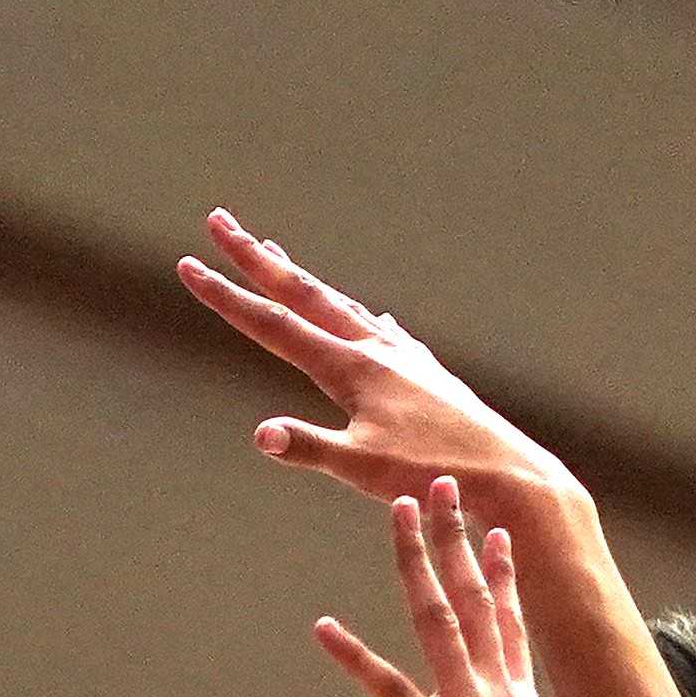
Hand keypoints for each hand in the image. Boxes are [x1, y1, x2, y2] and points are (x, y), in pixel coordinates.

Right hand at [178, 213, 582, 534]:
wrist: (507, 473)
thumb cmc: (434, 474)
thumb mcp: (364, 468)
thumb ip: (311, 447)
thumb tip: (262, 434)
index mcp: (350, 366)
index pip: (273, 324)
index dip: (226, 297)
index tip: (188, 266)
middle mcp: (375, 348)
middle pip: (303, 293)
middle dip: (255, 259)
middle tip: (218, 222)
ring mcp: (403, 357)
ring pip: (341, 306)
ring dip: (303, 281)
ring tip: (277, 256)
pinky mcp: (428, 374)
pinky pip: (385, 334)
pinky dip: (363, 318)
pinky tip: (374, 320)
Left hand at [317, 480, 627, 696]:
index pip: (512, 623)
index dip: (502, 573)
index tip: (493, 528)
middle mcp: (500, 695)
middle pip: (475, 599)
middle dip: (456, 537)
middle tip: (440, 484)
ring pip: (439, 619)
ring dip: (416, 561)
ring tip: (398, 510)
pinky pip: (390, 689)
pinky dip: (355, 657)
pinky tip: (323, 628)